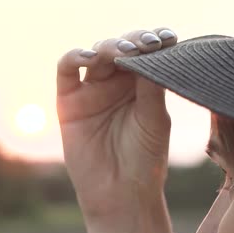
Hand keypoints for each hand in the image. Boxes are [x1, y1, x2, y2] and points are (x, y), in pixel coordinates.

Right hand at [57, 28, 177, 220]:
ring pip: (96, 53)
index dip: (154, 41)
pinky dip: (75, 56)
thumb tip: (151, 50)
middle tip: (147, 45)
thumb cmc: (144, 159)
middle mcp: (116, 83)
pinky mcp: (69, 100)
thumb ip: (151, 85)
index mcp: (141, 85)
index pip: (145, 53)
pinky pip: (66, 69)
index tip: (167, 38)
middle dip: (134, 42)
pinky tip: (90, 57)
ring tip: (124, 53)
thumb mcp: (154, 119)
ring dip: (109, 46)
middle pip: (121, 48)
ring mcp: (92, 90)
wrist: (120, 193)